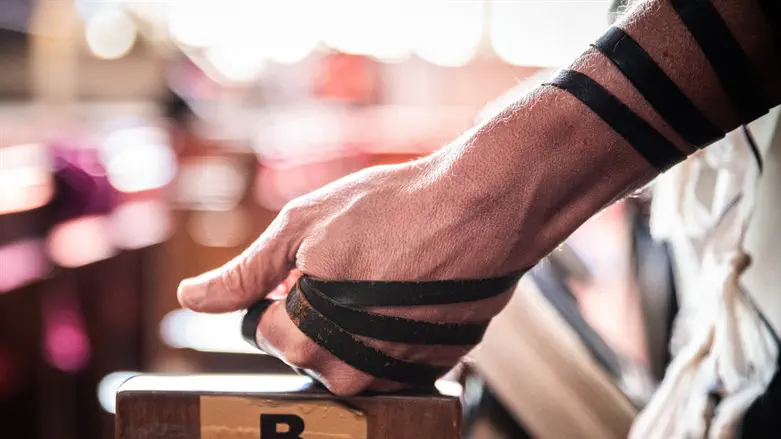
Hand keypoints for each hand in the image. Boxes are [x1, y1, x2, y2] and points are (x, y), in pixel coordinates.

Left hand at [177, 149, 525, 394]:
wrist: (482, 207)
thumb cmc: (394, 209)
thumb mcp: (303, 225)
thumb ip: (244, 272)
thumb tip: (192, 297)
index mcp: (307, 341)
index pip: (265, 334)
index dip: (280, 292)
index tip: (305, 264)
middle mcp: (351, 372)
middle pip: (308, 350)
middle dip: (316, 309)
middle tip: (350, 262)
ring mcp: (398, 373)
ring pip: (352, 356)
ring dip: (357, 321)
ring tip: (383, 272)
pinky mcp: (436, 363)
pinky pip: (395, 356)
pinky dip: (393, 328)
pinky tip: (410, 289)